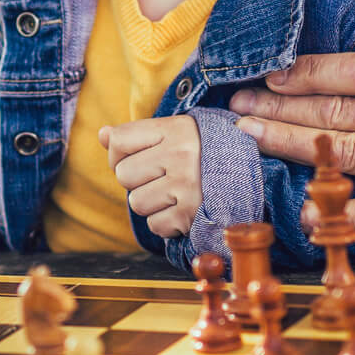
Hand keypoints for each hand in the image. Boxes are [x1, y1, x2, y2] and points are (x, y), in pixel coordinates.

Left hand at [103, 115, 202, 237]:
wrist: (251, 179)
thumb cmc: (203, 155)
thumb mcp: (175, 134)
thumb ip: (137, 135)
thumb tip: (102, 135)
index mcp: (175, 129)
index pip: (119, 140)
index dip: (118, 154)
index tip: (134, 158)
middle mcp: (181, 154)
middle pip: (123, 174)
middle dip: (136, 181)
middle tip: (160, 178)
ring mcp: (187, 185)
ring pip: (136, 202)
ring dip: (151, 204)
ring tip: (173, 194)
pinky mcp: (191, 213)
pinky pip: (155, 225)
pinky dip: (165, 223)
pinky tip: (182, 209)